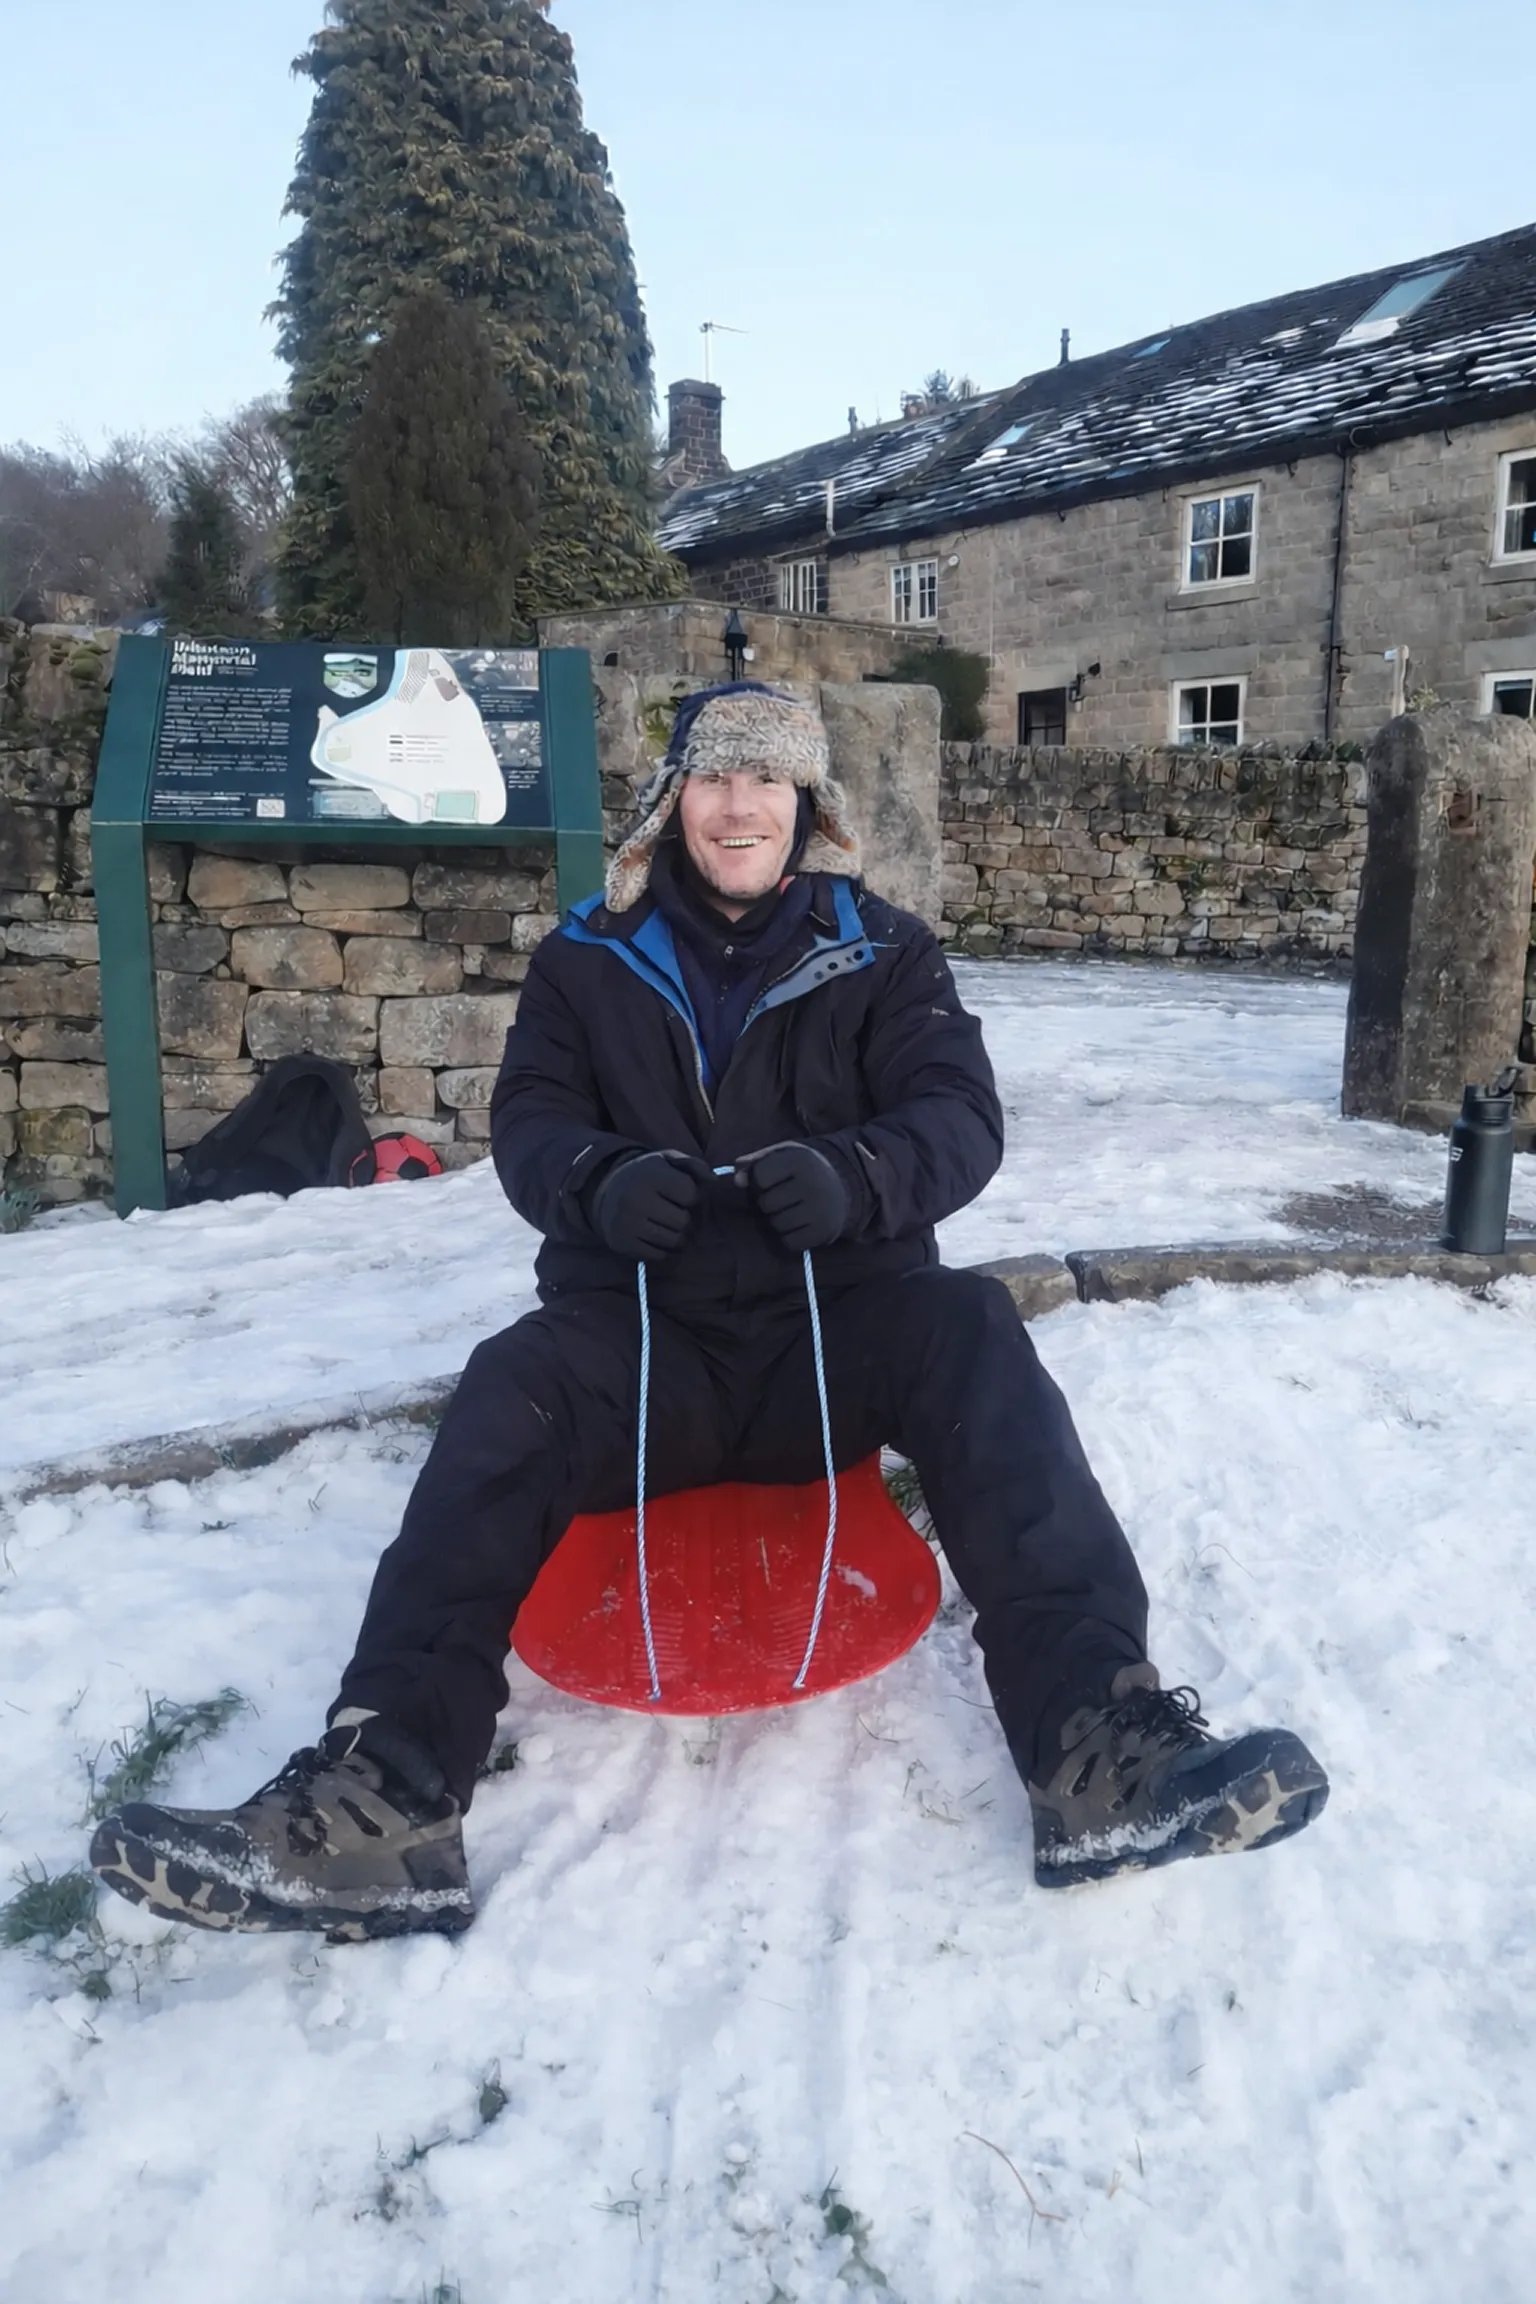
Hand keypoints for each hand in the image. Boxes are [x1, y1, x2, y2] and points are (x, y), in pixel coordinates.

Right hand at [590, 1151, 703, 1260]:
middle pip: (683, 1221)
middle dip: (685, 1217)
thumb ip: (694, 1165)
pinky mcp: (622, 1243)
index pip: (690, 1194)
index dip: (691, 1195)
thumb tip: (714, 1180)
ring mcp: (627, 1224)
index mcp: (649, 1175)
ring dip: (678, 1235)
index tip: (681, 1193)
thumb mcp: (667, 1160)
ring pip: (673, 1241)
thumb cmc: (646, 1175)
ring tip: (669, 1224)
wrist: (605, 1191)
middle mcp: (635, 1199)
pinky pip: (658, 1255)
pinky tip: (657, 1236)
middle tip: (675, 1211)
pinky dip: (663, 1249)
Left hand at [734, 1141, 849, 1251]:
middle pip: (766, 1203)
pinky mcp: (823, 1232)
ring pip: (776, 1224)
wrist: (843, 1189)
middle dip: (768, 1202)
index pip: (760, 1176)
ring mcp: (820, 1209)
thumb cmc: (803, 1170)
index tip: (772, 1179)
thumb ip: (755, 1163)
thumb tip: (737, 1181)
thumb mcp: (782, 1156)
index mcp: (801, 1159)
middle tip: (784, 1196)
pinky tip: (799, 1223)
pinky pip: (789, 1242)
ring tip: (792, 1209)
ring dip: (777, 1220)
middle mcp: (813, 1183)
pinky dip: (788, 1236)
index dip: (759, 1180)